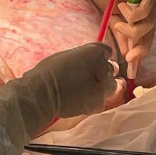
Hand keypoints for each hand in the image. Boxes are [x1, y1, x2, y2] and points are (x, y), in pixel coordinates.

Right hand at [0, 44, 124, 148]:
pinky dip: (94, 100)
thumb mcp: (68, 55)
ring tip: (87, 89)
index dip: (99, 57)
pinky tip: (82, 100)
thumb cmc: (50, 70)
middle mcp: (104, 66)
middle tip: (87, 77)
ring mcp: (104, 86)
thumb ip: (83, 57)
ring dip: (102, 86)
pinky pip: (101, 100)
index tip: (92, 62)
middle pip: (110, 68)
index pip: (106, 51)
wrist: (44, 92)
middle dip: (101, 72)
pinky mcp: (99, 103)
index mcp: (95, 51)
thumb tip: (86, 61)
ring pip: (111, 84)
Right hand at [109, 0, 155, 64]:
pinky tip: (122, 6)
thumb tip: (125, 53)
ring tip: (118, 20)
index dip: (138, 54)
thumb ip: (119, 34)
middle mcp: (148, 8)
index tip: (131, 71)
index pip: (143, 39)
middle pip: (150, 35)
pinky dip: (133, 13)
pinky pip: (145, 10)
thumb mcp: (109, 17)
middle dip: (140, 49)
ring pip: (148, 25)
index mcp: (138, 15)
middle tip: (129, 58)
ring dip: (131, 28)